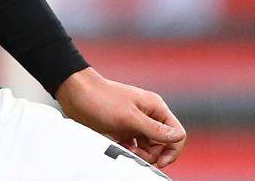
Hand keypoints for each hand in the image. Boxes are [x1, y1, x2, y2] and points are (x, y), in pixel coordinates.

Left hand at [55, 67, 185, 168]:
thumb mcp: (129, 117)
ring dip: (140, 153)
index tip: (159, 161)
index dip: (171, 150)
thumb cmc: (101, 99)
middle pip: (163, 143)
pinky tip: (120, 147)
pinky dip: (130, 151)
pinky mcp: (124, 129)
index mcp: (155, 107)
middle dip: (153, 153)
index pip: (177, 133)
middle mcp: (148, 115)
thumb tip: (177, 138)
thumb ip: (154, 129)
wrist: (76, 94)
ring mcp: (136, 123)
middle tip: (136, 153)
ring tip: (126, 149)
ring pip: (149, 146)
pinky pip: (135, 146)